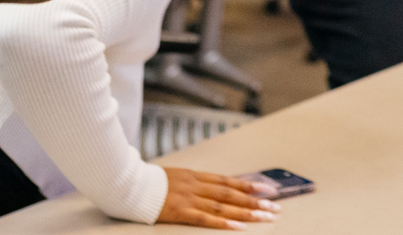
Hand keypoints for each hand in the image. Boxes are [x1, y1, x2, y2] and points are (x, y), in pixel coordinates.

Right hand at [157, 167, 278, 227]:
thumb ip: (194, 182)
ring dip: (246, 211)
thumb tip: (214, 188)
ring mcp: (189, 198)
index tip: (267, 189)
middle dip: (254, 200)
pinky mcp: (180, 211)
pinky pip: (205, 218)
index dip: (248, 185)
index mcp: (195, 176)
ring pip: (223, 206)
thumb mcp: (176, 177)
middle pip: (231, 194)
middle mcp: (196, 185)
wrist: (128, 183)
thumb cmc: (149, 182)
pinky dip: (224, 222)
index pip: (228, 181)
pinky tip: (239, 226)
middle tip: (274, 206)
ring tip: (265, 216)